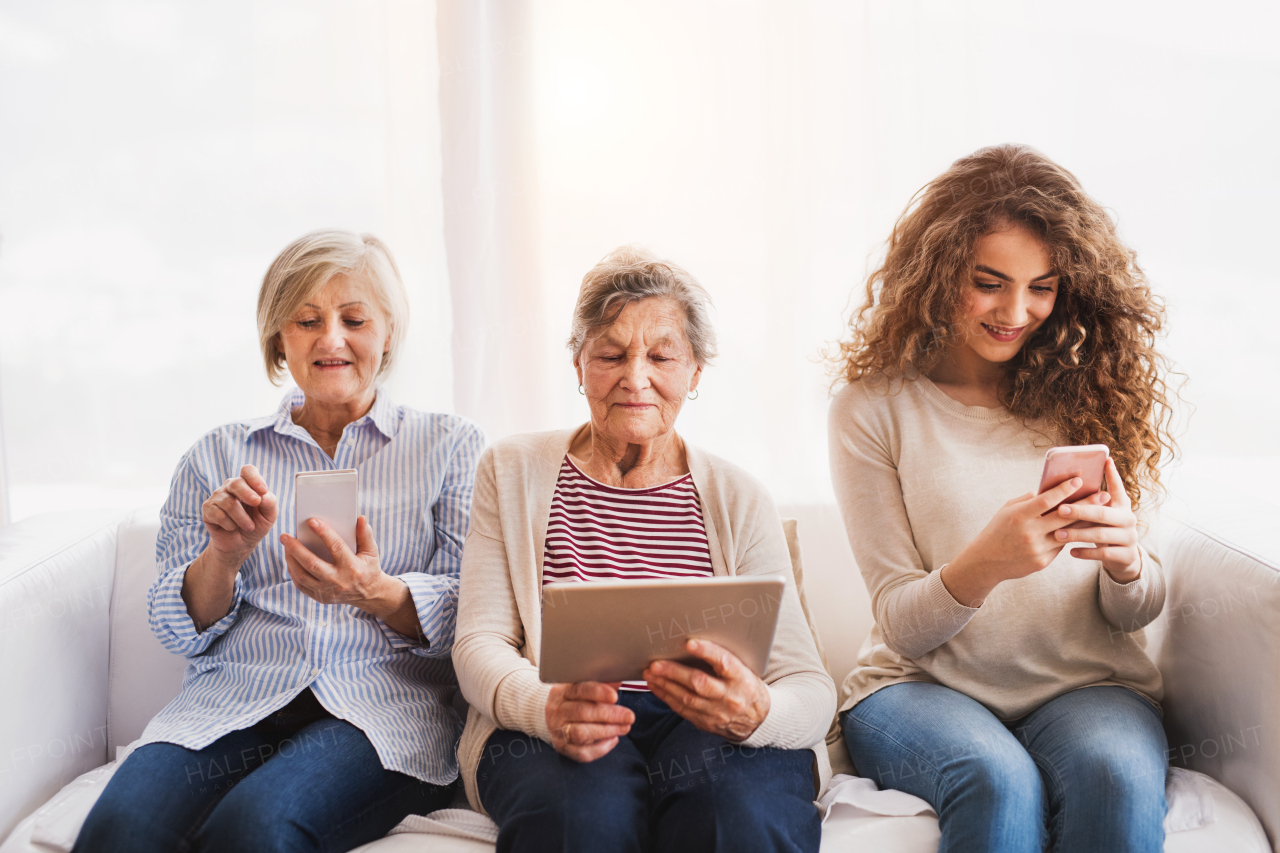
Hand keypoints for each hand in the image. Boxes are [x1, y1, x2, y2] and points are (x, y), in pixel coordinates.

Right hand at [201, 465, 277, 568]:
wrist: (241, 544)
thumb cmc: (256, 525)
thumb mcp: (269, 516)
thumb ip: (270, 503)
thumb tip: (264, 495)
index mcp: (247, 484)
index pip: (247, 470)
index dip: (255, 478)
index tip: (263, 491)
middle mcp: (230, 487)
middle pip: (236, 483)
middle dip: (247, 494)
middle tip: (256, 503)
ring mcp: (217, 497)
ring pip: (229, 502)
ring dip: (242, 518)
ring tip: (249, 527)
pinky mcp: (208, 509)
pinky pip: (218, 514)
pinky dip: (229, 524)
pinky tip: (232, 528)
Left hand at [280, 516, 401, 615]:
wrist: (368, 594)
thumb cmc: (368, 567)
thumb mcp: (371, 551)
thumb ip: (365, 534)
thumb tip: (360, 518)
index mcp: (353, 567)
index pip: (336, 547)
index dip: (324, 533)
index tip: (311, 521)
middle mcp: (339, 581)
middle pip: (313, 564)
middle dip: (296, 549)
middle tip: (284, 536)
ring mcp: (328, 591)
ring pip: (303, 576)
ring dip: (291, 560)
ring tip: (285, 546)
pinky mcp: (320, 598)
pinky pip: (301, 585)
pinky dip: (293, 572)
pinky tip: (290, 560)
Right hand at [545, 682, 634, 762]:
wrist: (550, 717)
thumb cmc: (573, 700)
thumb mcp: (583, 686)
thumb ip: (601, 683)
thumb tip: (618, 680)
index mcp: (562, 692)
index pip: (579, 690)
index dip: (598, 693)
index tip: (615, 696)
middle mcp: (557, 711)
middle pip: (582, 712)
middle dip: (609, 715)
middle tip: (629, 716)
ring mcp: (558, 731)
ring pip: (581, 733)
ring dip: (606, 731)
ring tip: (625, 728)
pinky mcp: (563, 748)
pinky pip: (582, 753)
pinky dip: (600, 748)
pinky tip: (613, 740)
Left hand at [644, 639, 769, 741]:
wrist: (759, 720)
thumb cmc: (747, 686)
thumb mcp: (745, 670)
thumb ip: (724, 660)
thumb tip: (693, 642)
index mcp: (742, 678)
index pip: (725, 663)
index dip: (707, 652)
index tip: (690, 642)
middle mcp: (730, 697)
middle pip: (699, 683)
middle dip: (674, 673)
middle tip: (655, 664)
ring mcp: (718, 713)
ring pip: (687, 699)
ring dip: (665, 685)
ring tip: (650, 674)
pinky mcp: (707, 723)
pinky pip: (683, 711)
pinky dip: (667, 698)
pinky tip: (657, 687)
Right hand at [941, 476, 1109, 605]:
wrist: (986, 561)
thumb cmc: (997, 530)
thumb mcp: (1007, 510)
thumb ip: (1028, 500)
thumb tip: (1051, 492)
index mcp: (1019, 516)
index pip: (1046, 500)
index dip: (1064, 489)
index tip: (1080, 480)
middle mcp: (1029, 532)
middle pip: (1064, 516)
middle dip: (1086, 504)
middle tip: (1103, 494)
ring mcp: (1037, 549)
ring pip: (1067, 533)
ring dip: (1085, 522)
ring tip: (1101, 512)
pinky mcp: (1042, 562)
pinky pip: (1061, 546)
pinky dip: (1070, 537)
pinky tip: (1083, 529)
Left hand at [1053, 458, 1142, 582]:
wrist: (1122, 557)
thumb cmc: (1103, 529)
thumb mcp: (1101, 513)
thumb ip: (1090, 501)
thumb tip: (1070, 480)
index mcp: (1122, 505)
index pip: (1118, 487)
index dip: (1112, 475)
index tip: (1104, 460)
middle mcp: (1129, 519)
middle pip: (1103, 513)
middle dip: (1080, 511)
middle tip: (1061, 509)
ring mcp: (1129, 538)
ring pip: (1101, 535)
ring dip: (1077, 534)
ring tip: (1058, 534)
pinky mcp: (1127, 555)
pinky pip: (1104, 554)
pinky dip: (1086, 552)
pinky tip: (1071, 551)